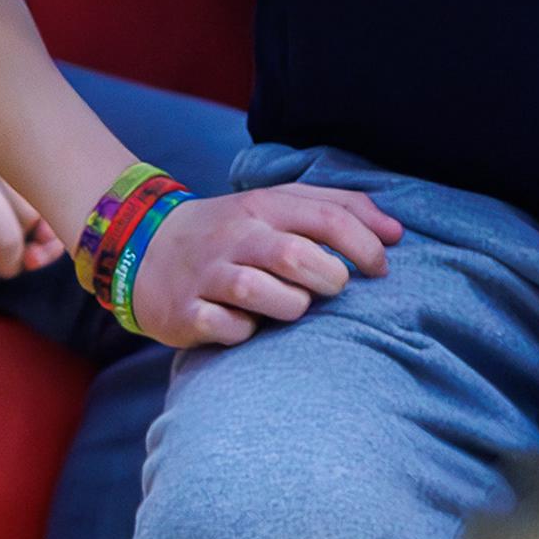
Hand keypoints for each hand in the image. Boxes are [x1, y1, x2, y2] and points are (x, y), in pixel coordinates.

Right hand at [124, 183, 400, 345]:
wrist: (142, 248)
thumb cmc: (233, 233)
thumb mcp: (277, 206)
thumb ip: (337, 209)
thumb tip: (396, 232)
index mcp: (263, 207)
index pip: (328, 217)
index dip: (366, 244)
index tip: (382, 268)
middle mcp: (236, 237)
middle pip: (296, 255)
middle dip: (329, 278)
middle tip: (333, 287)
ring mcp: (208, 275)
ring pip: (261, 292)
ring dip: (291, 306)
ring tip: (291, 306)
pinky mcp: (186, 312)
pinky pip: (225, 327)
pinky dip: (244, 332)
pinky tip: (247, 326)